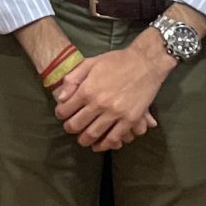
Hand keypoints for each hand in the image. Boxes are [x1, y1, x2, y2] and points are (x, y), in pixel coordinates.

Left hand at [53, 34, 169, 151]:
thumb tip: (60, 98)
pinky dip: (105, 144)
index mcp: (87, 90)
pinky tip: (100, 145)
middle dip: (70, 128)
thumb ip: (72, 80)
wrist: (145, 62)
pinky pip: (114, 138)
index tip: (62, 114)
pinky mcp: (130, 119)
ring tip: (83, 139)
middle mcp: (99, 104)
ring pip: (93, 134)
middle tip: (71, 128)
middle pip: (77, 125)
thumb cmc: (116, 61)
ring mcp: (115, 113)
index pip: (65, 110)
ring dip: (85, 140)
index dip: (60, 114)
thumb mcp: (90, 63)